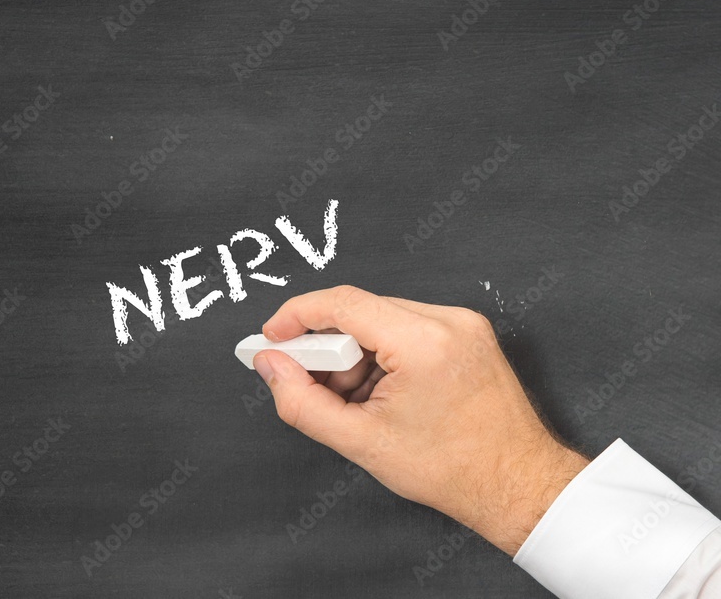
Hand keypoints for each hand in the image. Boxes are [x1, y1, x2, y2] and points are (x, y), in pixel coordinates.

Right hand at [252, 285, 589, 555]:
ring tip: (356, 400)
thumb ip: (301, 401)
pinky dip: (381, 354)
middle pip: (361, 310)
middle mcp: (447, 320)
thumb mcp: (361, 442)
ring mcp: (462, 323)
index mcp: (423, 343)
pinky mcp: (468, 331)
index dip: (298, 316)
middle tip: (306, 379)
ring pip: (381, 318)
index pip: (343, 303)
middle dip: (327, 345)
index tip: (272, 336)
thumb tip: (270, 365)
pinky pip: (406, 327)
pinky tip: (380, 393)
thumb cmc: (453, 470)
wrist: (518, 484)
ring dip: (355, 352)